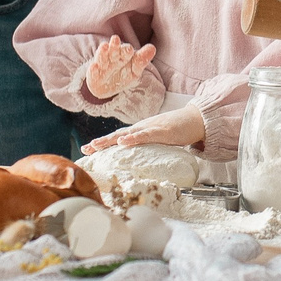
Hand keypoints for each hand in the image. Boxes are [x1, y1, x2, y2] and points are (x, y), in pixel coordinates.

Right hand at [85, 39, 157, 100]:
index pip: (126, 51)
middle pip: (113, 51)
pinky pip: (93, 72)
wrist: (107, 87)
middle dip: (114, 45)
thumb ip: (142, 60)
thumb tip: (153, 47)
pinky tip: (94, 66)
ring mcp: (102, 66)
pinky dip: (93, 70)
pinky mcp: (93, 75)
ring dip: (102, 52)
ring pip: (102, 58)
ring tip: (104, 46)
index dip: (127, 50)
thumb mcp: (135, 69)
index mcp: (123, 55)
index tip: (130, 49)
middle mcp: (112, 58)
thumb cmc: (123, 74)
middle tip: (116, 38)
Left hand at [88, 108, 206, 150]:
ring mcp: (151, 128)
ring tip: (96, 145)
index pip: (118, 138)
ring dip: (110, 140)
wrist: (195, 120)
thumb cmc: (178, 130)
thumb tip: (139, 161)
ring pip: (127, 134)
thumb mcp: (160, 141)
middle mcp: (141, 128)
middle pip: (117, 135)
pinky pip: (145, 135)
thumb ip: (149, 148)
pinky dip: (133, 138)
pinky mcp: (162, 131)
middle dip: (100, 143)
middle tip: (85, 149)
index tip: (87, 150)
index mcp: (140, 131)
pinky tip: (123, 141)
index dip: (102, 143)